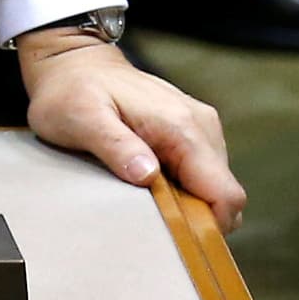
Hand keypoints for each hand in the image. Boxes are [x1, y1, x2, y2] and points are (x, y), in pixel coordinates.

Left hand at [17, 28, 245, 232]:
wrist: (74, 61)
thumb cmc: (73, 90)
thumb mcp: (82, 118)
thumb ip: (116, 146)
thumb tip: (148, 175)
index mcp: (182, 127)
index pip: (226, 194)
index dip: (209, 226)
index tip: (175, 238)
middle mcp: (201, 125)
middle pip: (224, 196)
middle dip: (196, 219)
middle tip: (151, 221)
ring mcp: (200, 127)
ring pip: (215, 188)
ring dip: (188, 205)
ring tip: (144, 199)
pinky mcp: (192, 131)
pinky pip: (202, 175)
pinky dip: (183, 190)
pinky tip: (148, 185)